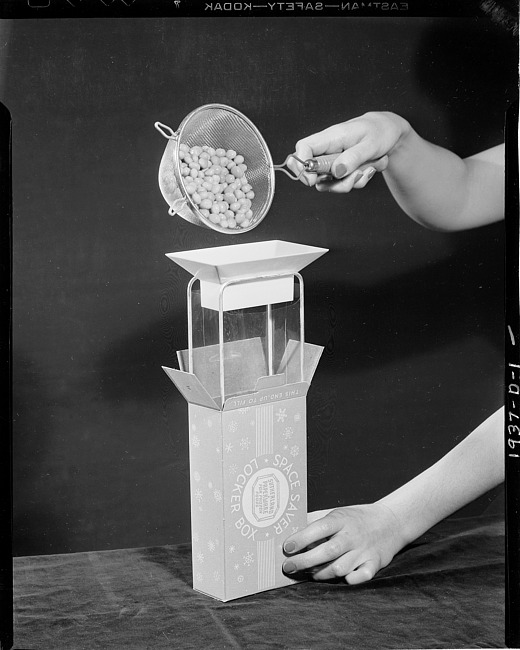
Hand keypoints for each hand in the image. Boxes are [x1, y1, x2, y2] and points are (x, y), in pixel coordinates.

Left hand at [282, 503, 404, 583]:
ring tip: (308, 573)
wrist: (391, 521)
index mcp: (341, 519)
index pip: (319, 528)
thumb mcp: (337, 513)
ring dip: (321, 573)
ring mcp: (364, 550)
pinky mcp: (374, 563)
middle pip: (327, 551)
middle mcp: (352, 535)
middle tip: (288, 566)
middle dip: (305, 561)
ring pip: (340, 567)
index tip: (287, 547)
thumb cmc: (356, 519)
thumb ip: (317, 521)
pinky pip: (362, 576)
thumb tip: (291, 529)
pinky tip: (341, 578)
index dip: (301, 538)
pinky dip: (351, 579)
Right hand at [288, 111, 409, 192]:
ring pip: (329, 183)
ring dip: (350, 183)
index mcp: (330, 137)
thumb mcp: (370, 143)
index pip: (303, 148)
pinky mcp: (340, 171)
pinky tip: (370, 169)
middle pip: (311, 172)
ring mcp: (332, 163)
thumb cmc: (379, 131)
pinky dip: (358, 181)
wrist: (389, 133)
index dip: (300, 165)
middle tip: (354, 176)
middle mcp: (327, 151)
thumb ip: (353, 157)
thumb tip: (336, 172)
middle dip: (332, 183)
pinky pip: (343, 184)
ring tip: (369, 168)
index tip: (311, 180)